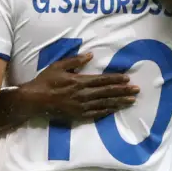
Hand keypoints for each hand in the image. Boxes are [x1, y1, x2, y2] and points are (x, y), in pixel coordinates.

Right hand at [20, 53, 138, 121]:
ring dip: (119, 102)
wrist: (35, 100)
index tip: (128, 78)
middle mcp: (83, 94)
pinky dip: (107, 112)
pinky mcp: (78, 115)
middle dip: (123, 91)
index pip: (102, 80)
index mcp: (79, 81)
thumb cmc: (46, 80)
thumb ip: (75, 61)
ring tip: (132, 101)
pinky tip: (115, 110)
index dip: (116, 79)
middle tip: (136, 90)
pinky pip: (96, 114)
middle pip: (107, 92)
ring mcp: (81, 106)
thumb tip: (90, 55)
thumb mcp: (59, 66)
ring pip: (104, 104)